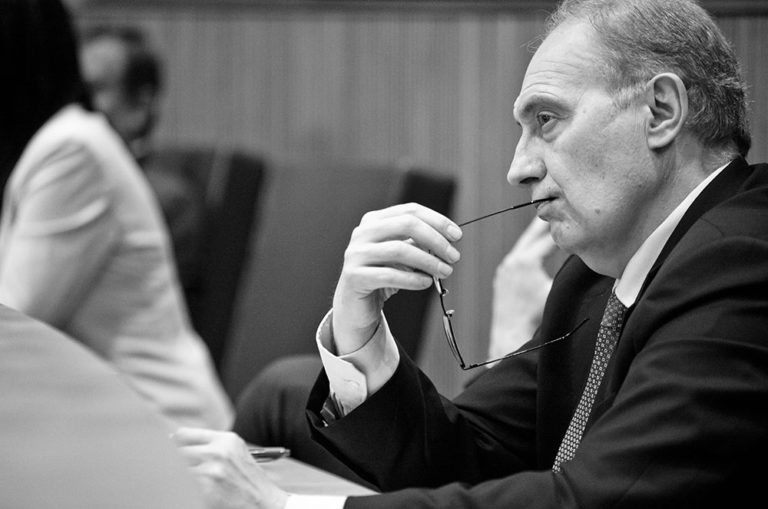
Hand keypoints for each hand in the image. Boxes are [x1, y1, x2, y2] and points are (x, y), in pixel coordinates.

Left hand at [172, 427, 288, 508]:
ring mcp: (212, 470)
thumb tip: (174, 442)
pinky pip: (182, 487)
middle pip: (176, 452)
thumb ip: (210, 445)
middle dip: (171, 462)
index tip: (164, 451)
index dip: (172, 444)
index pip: (184, 434)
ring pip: (176, 470)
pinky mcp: (206, 490)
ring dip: (175, 477)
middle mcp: (218, 451)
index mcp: (225, 439)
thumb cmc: (247, 480)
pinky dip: (180, 490)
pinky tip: (186, 493)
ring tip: (178, 483)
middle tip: (167, 470)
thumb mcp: (234, 453)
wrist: (264, 503)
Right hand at [333, 203, 461, 353]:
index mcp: (374, 220)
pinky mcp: (355, 276)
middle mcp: (363, 233)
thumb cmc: (382, 275)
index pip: (410, 211)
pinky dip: (413, 279)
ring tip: (445, 271)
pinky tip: (426, 283)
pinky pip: (389, 275)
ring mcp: (356, 254)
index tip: (457, 236)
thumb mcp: (402, 255)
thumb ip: (419, 243)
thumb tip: (448, 241)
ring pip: (399, 249)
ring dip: (428, 261)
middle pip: (406, 225)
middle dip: (435, 240)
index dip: (437, 221)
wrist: (356, 305)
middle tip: (454, 256)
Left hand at [488, 218, 557, 360]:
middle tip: (554, 207)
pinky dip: (527, 250)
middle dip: (544, 224)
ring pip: (522, 246)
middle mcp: (512, 260)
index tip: (570, 218)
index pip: (547, 239)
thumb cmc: (534, 315)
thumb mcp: (555, 290)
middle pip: (531, 236)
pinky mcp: (502, 276)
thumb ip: (567, 272)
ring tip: (545, 226)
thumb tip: (587, 260)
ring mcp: (505, 268)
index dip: (560, 229)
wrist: (510, 330)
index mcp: (525, 261)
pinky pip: (516, 257)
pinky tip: (534, 250)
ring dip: (534, 237)